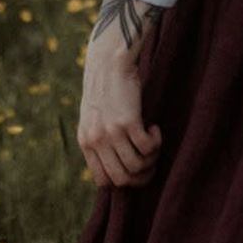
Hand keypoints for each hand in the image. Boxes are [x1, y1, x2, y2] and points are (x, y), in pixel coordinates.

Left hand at [78, 0, 164, 189]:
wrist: (109, 62)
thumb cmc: (106, 91)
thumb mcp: (94, 119)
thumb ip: (100, 143)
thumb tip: (119, 170)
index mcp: (86, 143)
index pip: (104, 181)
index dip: (124, 180)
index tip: (136, 167)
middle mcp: (95, 141)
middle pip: (122, 179)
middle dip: (142, 176)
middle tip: (152, 160)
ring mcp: (110, 132)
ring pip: (137, 166)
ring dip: (152, 159)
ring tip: (153, 142)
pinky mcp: (127, 121)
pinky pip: (147, 148)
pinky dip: (156, 142)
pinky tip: (155, 128)